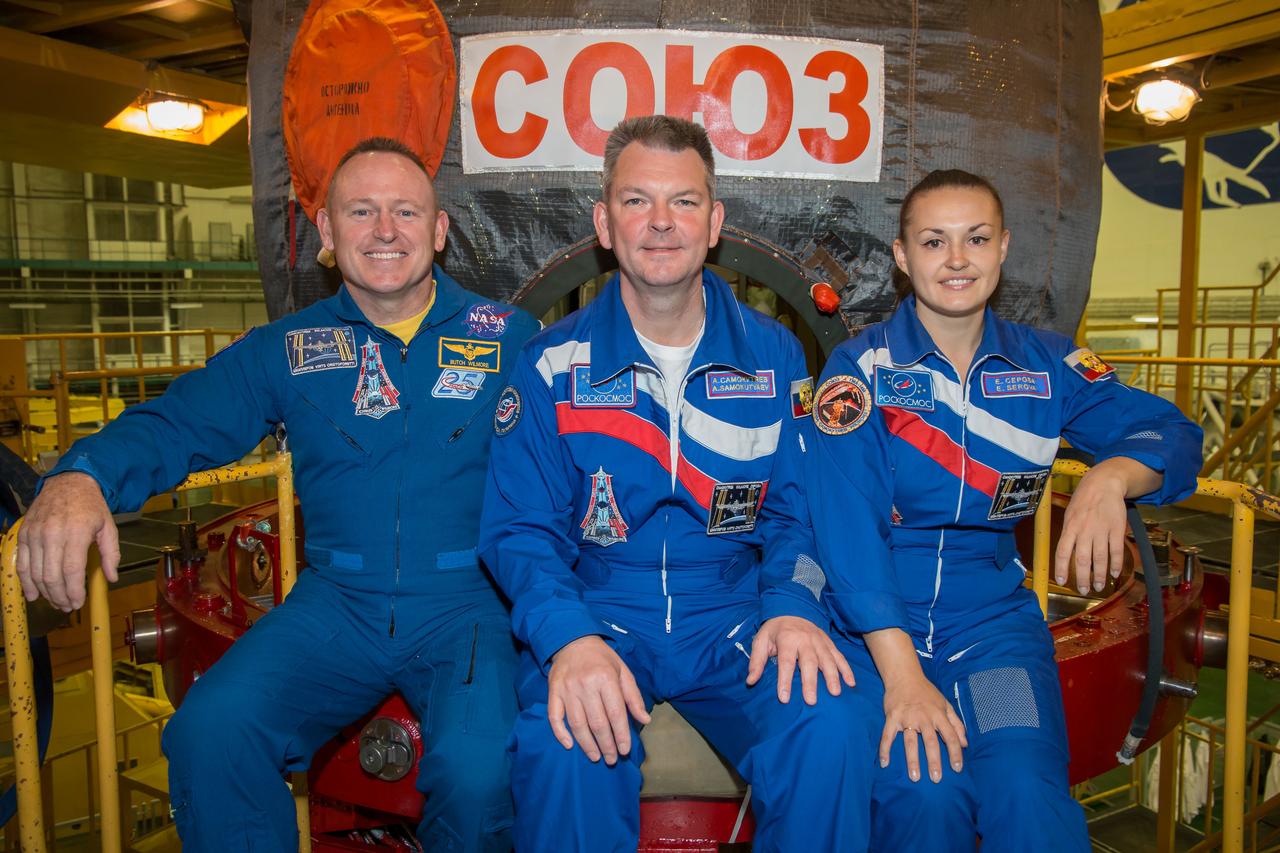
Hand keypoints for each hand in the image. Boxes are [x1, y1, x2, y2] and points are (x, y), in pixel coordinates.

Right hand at [16, 472, 118, 611]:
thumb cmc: (90, 505)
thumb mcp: (108, 526)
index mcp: (76, 532)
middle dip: (59, 596)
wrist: (69, 481)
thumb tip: (112, 578)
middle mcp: (52, 534)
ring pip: (35, 572)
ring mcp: (35, 534)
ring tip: (55, 602)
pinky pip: (21, 562)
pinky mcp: (24, 534)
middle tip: (67, 606)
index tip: (78, 602)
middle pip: (51, 575)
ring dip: (44, 592)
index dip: (74, 591)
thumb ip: (112, 553)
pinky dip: (26, 581)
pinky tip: (33, 594)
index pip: (72, 570)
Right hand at [546, 635, 650, 764]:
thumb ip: (633, 696)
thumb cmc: (601, 658)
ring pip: (577, 724)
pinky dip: (560, 733)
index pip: (615, 713)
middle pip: (597, 723)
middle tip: (612, 759)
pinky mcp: (554, 692)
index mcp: (606, 678)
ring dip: (587, 744)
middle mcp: (586, 685)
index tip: (625, 750)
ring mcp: (568, 689)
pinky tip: (569, 745)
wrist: (572, 639)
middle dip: (606, 745)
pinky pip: (554, 717)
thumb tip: (644, 720)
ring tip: (596, 757)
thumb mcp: (623, 671)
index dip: (621, 735)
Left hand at [746, 615, 854, 704]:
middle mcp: (805, 639)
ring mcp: (819, 641)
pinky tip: (851, 683)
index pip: (786, 662)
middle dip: (811, 682)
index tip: (784, 698)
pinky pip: (839, 656)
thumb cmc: (775, 630)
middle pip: (809, 662)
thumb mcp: (761, 641)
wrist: (791, 608)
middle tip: (811, 701)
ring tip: (835, 693)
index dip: (785, 680)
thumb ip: (756, 661)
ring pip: (827, 659)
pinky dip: (846, 669)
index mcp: (787, 639)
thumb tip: (750, 681)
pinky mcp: (829, 643)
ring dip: (832, 676)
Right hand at [880, 674, 966, 782]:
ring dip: (912, 760)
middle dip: (934, 761)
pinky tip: (884, 763)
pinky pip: (888, 735)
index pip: (950, 736)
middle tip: (936, 779)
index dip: (955, 753)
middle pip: (930, 742)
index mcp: (939, 714)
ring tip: (914, 776)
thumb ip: (956, 724)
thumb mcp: (945, 704)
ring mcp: (906, 717)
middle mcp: (924, 717)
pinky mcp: (892, 717)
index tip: (957, 769)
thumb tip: (965, 744)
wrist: (904, 675)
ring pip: (910, 742)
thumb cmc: (926, 692)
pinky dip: (885, 749)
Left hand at [1054, 460, 1135, 593]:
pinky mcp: (1117, 529)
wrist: (1104, 483)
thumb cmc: (1084, 500)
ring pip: (1100, 558)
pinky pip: (1116, 550)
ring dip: (1099, 575)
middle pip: (1082, 559)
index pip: (1062, 551)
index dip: (1061, 568)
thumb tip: (1065, 554)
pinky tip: (1115, 573)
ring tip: (1098, 587)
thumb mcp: (1070, 514)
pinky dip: (1116, 564)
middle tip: (1083, 590)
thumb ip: (1068, 533)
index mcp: (1070, 527)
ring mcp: (1101, 530)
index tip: (1061, 582)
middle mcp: (1084, 530)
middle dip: (1082, 578)